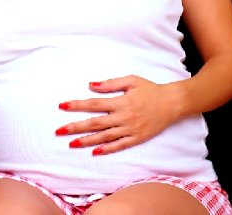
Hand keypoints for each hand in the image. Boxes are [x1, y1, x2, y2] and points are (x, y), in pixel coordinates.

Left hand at [54, 76, 181, 154]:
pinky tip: (94, 152)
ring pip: (104, 137)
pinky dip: (107, 149)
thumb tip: (91, 85)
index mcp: (121, 102)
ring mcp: (130, 129)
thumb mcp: (131, 80)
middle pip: (95, 123)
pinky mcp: (137, 138)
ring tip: (71, 143)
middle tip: (58, 131)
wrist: (173, 103)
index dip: (77, 105)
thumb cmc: (150, 90)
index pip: (94, 104)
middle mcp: (124, 117)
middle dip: (75, 127)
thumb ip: (110, 83)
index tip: (62, 106)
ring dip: (86, 140)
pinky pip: (119, 145)